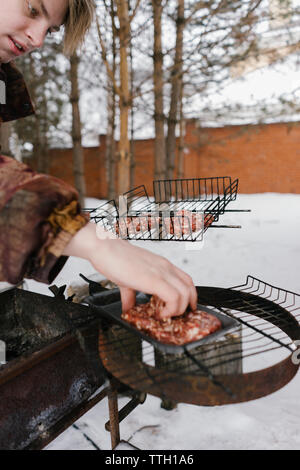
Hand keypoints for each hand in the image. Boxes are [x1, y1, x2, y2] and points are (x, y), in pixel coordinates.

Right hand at [63, 222, 197, 318]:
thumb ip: (130, 294)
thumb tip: (128, 307)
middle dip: (187, 305)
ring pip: (185, 294)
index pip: (186, 280)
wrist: (103, 246)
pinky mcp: (154, 280)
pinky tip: (159, 313)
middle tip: (178, 315)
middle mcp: (165, 267)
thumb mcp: (126, 279)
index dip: (189, 296)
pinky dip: (170, 310)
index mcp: (161, 265)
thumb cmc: (114, 258)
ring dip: (178, 310)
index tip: (183, 307)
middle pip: (190, 287)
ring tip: (164, 315)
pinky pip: (173, 298)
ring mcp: (161, 272)